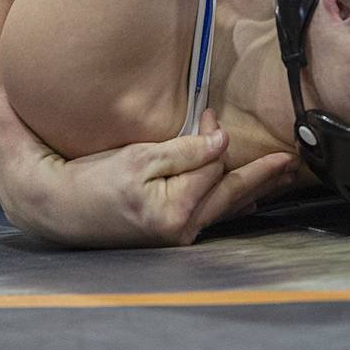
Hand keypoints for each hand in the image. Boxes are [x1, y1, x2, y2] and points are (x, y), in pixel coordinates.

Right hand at [0, 109, 298, 246]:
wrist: (58, 209)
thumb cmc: (92, 179)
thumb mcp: (137, 158)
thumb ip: (184, 150)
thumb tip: (224, 141)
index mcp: (176, 211)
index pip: (214, 165)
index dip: (215, 137)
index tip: (209, 113)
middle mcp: (183, 230)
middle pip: (232, 194)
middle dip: (262, 176)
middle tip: (291, 161)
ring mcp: (177, 235)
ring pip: (224, 207)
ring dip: (252, 189)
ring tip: (279, 177)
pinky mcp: (169, 232)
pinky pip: (210, 214)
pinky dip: (230, 201)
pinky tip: (246, 197)